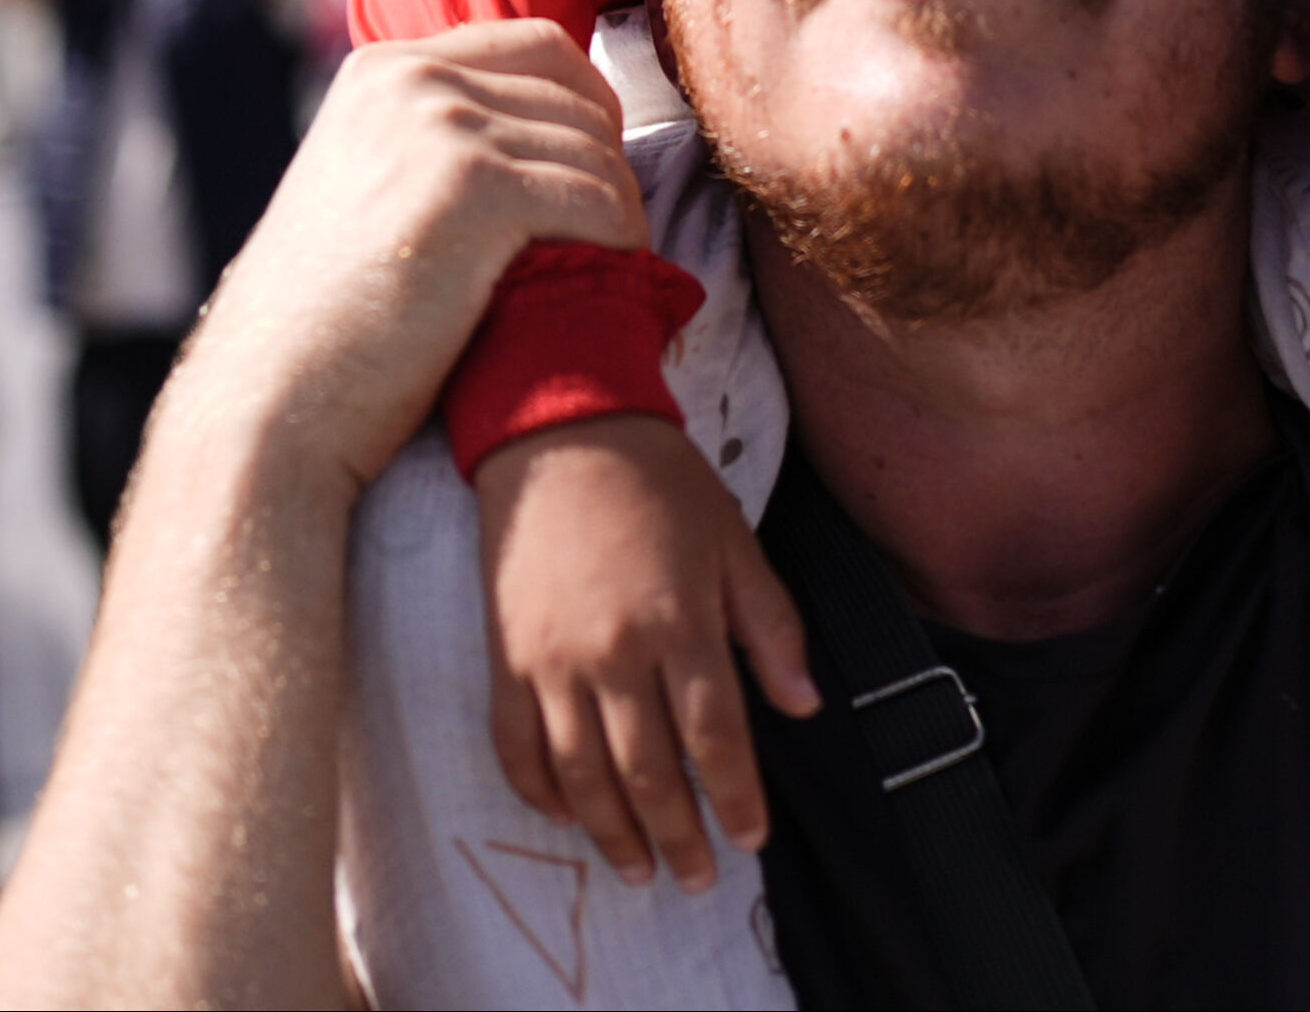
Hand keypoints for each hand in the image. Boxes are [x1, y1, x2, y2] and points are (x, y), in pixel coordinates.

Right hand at [161, 26, 648, 508]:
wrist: (273, 402)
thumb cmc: (323, 322)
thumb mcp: (362, 186)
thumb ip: (426, 141)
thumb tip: (535, 134)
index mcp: (382, 70)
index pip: (536, 46)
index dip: (583, 106)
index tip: (589, 171)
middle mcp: (411, 80)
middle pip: (574, 91)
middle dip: (606, 157)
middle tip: (607, 226)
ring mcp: (442, 129)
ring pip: (595, 150)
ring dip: (618, 207)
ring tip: (608, 262)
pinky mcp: (477, 191)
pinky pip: (599, 200)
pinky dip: (622, 241)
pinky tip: (612, 279)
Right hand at [476, 412, 814, 890]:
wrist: (562, 431)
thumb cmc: (661, 485)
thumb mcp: (735, 543)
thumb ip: (771, 628)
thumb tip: (804, 707)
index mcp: (680, 621)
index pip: (714, 736)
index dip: (734, 797)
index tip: (751, 838)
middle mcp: (614, 650)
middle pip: (648, 771)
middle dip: (677, 836)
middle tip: (698, 879)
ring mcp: (552, 657)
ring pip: (581, 774)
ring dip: (611, 833)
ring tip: (638, 871)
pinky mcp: (504, 654)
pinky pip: (515, 744)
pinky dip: (537, 791)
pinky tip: (564, 818)